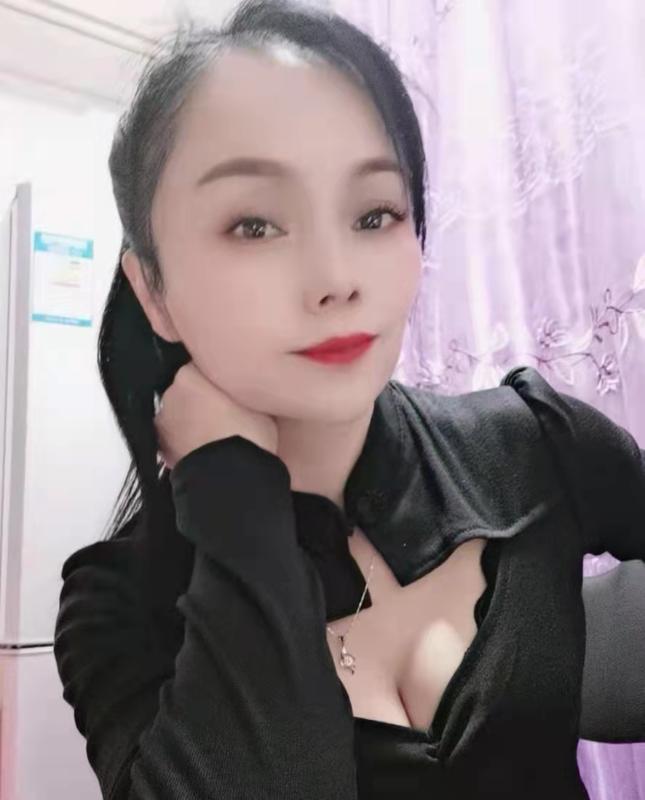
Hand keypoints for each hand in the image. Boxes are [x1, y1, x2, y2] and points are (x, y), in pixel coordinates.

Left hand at [153, 362, 278, 469]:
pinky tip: (207, 447)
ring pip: (181, 412)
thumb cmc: (249, 433)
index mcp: (190, 374)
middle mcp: (171, 393)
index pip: (203, 365)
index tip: (231, 390)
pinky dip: (188, 438)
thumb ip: (240, 385)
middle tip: (226, 413)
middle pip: (189, 388)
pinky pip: (177, 435)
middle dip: (203, 397)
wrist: (232, 476)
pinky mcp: (161, 446)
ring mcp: (163, 421)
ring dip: (193, 418)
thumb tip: (242, 384)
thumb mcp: (256, 398)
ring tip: (217, 434)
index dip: (219, 378)